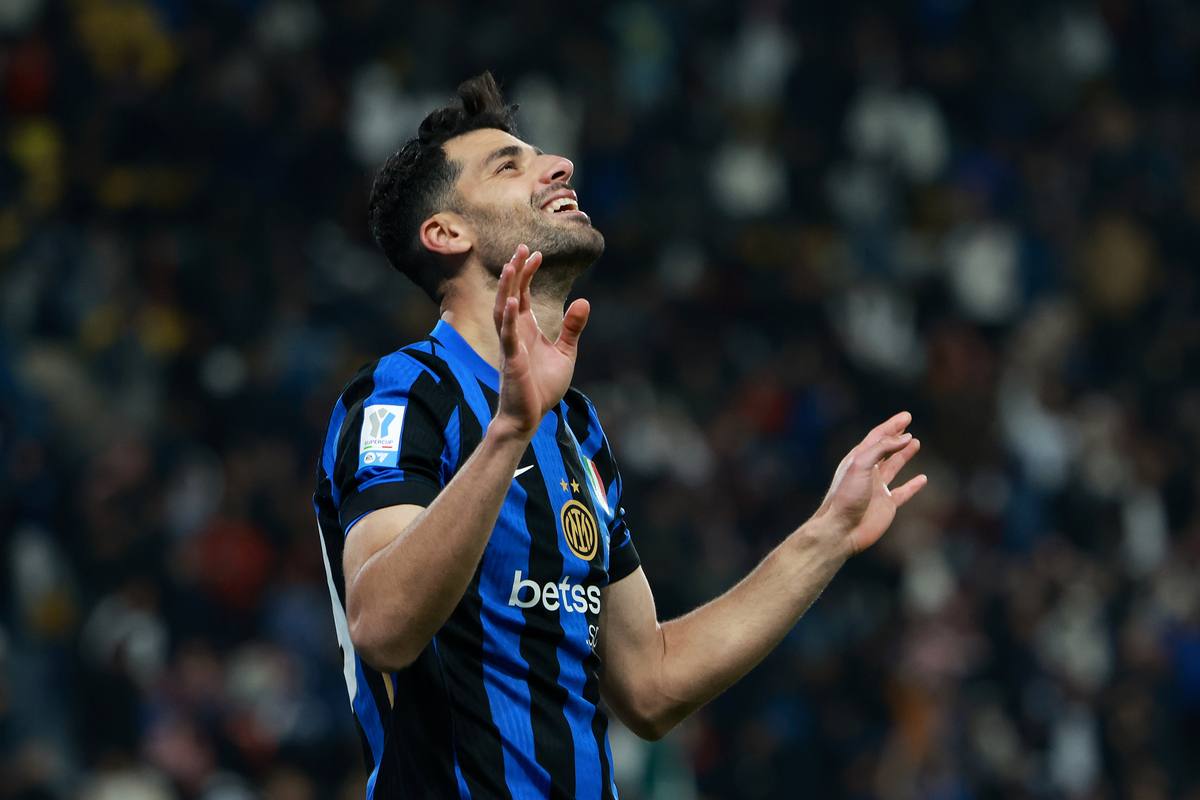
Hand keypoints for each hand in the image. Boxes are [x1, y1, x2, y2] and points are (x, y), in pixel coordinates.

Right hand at [491, 245, 589, 438]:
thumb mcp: (566, 353)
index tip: (537, 254)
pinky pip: (507, 335)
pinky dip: (509, 318)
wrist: (530, 416)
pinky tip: (513, 302)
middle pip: (511, 294)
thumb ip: (573, 328)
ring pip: (502, 310)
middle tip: (523, 247)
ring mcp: (511, 344)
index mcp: (527, 328)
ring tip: (510, 266)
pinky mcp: (511, 359)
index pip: (523, 294)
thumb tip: (584, 301)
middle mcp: (515, 332)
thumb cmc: (543, 387)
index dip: (528, 273)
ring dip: (506, 288)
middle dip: (516, 271)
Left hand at [816, 411, 926, 555]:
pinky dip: (913, 485)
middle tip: (908, 423)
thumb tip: (905, 437)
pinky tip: (922, 479)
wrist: (841, 529)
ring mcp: (878, 488)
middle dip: (897, 436)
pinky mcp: (886, 505)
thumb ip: (882, 448)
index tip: (906, 416)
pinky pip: (903, 492)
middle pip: (885, 449)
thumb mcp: (861, 464)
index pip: (878, 437)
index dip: (892, 426)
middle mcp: (868, 472)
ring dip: (904, 454)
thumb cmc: (846, 496)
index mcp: (858, 459)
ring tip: (915, 442)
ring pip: (893, 466)